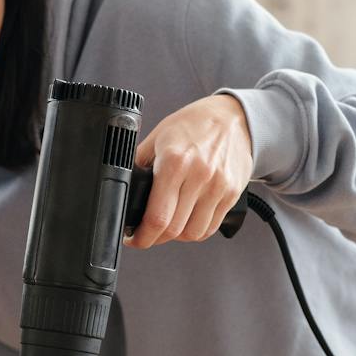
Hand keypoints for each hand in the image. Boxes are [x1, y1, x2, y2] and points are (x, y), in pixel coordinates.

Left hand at [125, 93, 252, 248]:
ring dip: (176, 236)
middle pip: (174, 229)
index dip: (142, 236)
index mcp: (174, 162)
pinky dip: (196, 231)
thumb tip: (123, 191)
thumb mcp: (157, 138)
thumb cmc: (193, 125)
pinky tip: (186, 220)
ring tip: (168, 225)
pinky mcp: (232, 194)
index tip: (133, 238)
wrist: (232, 117)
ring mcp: (218, 187)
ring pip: (193, 233)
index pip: (157, 217)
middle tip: (146, 233)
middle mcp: (199, 176)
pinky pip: (210, 227)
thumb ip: (139, 165)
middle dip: (154, 238)